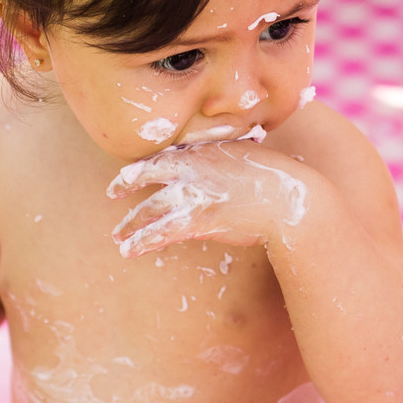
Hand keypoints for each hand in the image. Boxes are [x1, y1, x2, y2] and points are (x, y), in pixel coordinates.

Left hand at [106, 141, 311, 257]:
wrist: (289, 200)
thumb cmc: (273, 178)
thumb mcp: (241, 155)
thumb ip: (218, 158)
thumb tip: (207, 167)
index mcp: (201, 153)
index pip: (158, 158)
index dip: (137, 170)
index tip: (123, 177)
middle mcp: (192, 171)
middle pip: (148, 180)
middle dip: (126, 192)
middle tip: (113, 201)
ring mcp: (194, 196)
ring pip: (151, 211)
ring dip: (132, 226)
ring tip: (120, 239)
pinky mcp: (200, 220)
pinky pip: (162, 231)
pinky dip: (144, 240)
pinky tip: (132, 249)